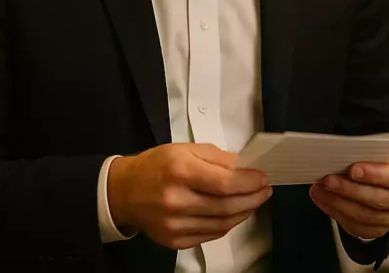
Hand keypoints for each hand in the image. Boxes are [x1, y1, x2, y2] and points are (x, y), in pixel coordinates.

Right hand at [108, 143, 271, 249]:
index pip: (225, 183)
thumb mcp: (184, 148)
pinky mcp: (174, 240)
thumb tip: (243, 167)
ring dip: (244, 212)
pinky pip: (211, 235)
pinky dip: (228, 224)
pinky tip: (235, 213)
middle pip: (227, 206)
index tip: (262, 177)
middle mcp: (176, 200)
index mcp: (179, 170)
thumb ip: (216, 156)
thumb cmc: (155, 166)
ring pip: (223, 224)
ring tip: (254, 201)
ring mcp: (174, 224)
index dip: (249, 182)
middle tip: (264, 189)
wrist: (124, 191)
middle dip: (252, 198)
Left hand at [310, 155, 388, 240]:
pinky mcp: (378, 231)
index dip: (375, 174)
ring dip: (338, 202)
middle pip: (379, 199)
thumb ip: (365, 154)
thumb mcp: (377, 153)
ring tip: (319, 189)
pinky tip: (323, 200)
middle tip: (328, 179)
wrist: (382, 182)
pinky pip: (356, 227)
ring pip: (365, 216)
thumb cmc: (377, 163)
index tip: (353, 169)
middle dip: (350, 189)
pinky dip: (336, 213)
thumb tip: (339, 153)